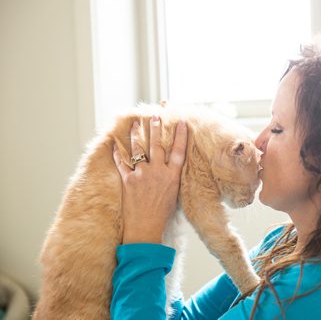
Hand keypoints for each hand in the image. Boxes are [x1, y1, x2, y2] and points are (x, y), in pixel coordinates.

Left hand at [112, 115, 187, 243]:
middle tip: (155, 115)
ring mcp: (142, 175)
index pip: (178, 151)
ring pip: (138, 149)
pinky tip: (115, 145)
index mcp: (172, 176)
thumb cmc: (162, 216)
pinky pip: (122, 163)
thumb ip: (171, 179)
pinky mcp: (128, 181)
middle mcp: (158, 172)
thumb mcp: (174, 196)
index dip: (181, 136)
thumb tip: (169, 167)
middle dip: (156, 128)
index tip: (182, 122)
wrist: (146, 229)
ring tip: (135, 123)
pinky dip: (117, 154)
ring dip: (136, 134)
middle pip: (157, 145)